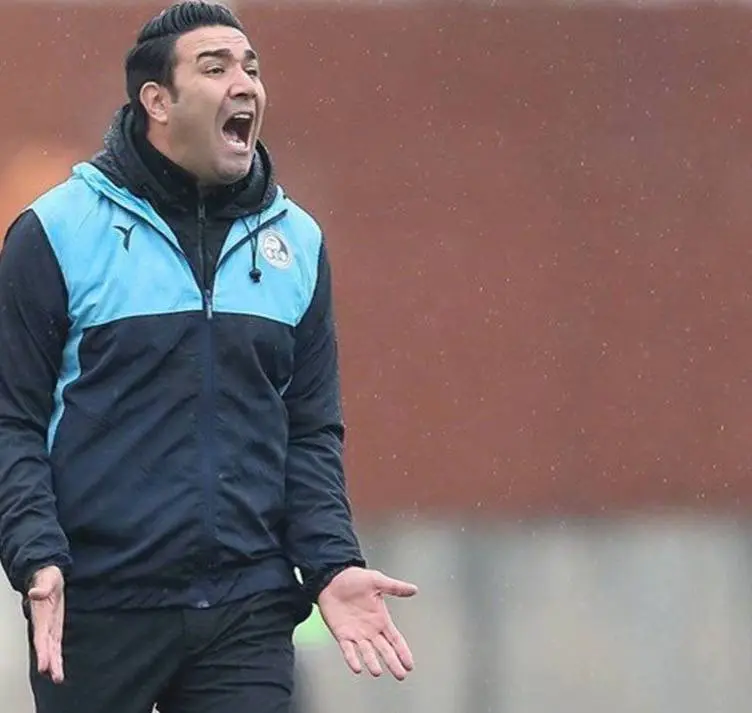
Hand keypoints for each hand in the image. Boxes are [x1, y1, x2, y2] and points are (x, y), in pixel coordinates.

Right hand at [28, 565, 64, 683]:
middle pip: (46, 645)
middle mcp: (43, 623)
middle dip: (49, 661)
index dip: (42, 650)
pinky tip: (58, 666)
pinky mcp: (55, 625)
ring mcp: (49, 625)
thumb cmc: (46, 577)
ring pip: (51, 647)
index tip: (43, 665)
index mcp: (41, 614)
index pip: (41, 635)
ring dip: (54, 662)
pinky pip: (56, 642)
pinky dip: (56, 655)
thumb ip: (42, 586)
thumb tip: (35, 592)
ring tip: (58, 677)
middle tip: (54, 675)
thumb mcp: (47, 578)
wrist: (47, 575)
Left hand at [317, 567, 416, 680]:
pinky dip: (352, 659)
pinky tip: (357, 667)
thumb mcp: (377, 581)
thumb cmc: (355, 579)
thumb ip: (395, 587)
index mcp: (381, 619)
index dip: (402, 651)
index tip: (409, 664)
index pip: (395, 639)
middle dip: (392, 662)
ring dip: (372, 662)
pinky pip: (348, 650)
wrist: (332, 578)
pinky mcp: (342, 634)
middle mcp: (370, 630)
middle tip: (400, 675)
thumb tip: (414, 589)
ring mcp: (356, 634)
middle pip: (384, 650)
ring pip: (367, 652)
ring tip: (377, 671)